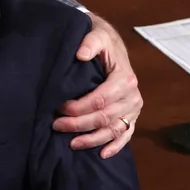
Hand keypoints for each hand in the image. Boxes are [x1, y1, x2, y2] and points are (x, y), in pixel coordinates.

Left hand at [52, 12, 140, 157]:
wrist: (112, 45)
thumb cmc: (102, 42)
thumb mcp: (96, 35)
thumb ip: (90, 42)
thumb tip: (81, 54)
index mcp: (125, 78)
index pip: (100, 100)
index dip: (79, 108)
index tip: (59, 108)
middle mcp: (133, 96)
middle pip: (104, 118)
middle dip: (79, 124)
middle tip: (56, 125)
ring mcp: (133, 109)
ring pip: (113, 130)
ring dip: (92, 139)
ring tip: (71, 144)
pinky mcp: (132, 117)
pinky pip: (126, 135)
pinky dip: (115, 147)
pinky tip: (102, 155)